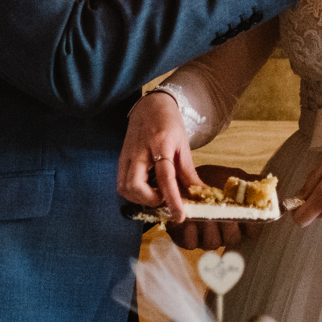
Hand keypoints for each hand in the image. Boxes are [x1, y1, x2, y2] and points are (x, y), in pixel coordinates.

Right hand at [119, 90, 200, 221]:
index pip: (165, 177)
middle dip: (149, 199)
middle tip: (164, 197)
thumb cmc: (168, 123)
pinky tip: (147, 188)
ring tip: (156, 192)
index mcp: (160, 144)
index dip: (172, 199)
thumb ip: (189, 172)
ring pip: (124, 187)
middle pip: (134, 186)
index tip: (180, 216)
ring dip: (140, 198)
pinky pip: (121, 183)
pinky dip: (133, 192)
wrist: (150, 105)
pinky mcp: (120, 159)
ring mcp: (126, 155)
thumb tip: (201, 195)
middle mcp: (139, 151)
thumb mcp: (183, 145)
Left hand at [164, 164, 267, 251]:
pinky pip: (190, 243)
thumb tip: (268, 186)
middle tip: (225, 214)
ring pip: (212, 243)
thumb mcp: (233, 176)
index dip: (252, 226)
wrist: (182, 176)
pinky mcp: (186, 237)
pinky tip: (188, 220)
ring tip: (204, 215)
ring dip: (209, 229)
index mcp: (238, 220)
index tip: (248, 214)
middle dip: (229, 227)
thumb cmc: (211, 178)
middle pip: (233, 239)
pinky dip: (190, 233)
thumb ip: (250, 183)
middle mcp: (224, 232)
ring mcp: (205, 236)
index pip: (252, 232)